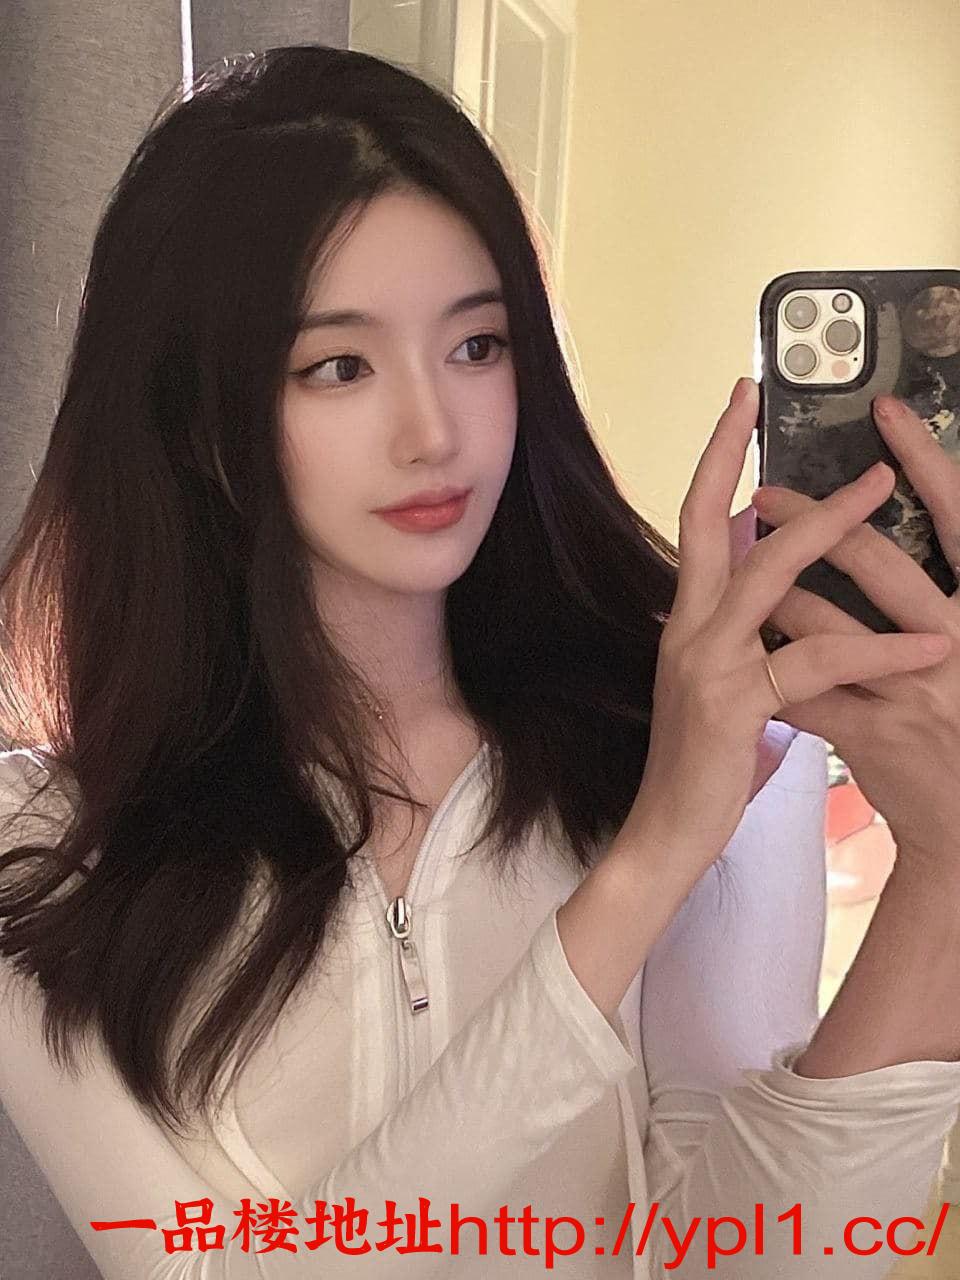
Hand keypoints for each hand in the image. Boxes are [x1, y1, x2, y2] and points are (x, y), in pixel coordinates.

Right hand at [618, 379, 950, 886]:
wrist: (666, 833)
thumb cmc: (701, 762)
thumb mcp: (716, 682)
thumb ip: (735, 628)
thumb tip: (760, 578)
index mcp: (686, 619)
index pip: (696, 521)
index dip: (716, 458)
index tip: (738, 404)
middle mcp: (686, 628)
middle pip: (708, 521)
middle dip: (740, 454)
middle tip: (763, 398)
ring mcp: (706, 661)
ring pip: (768, 575)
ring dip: (831, 525)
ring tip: (882, 485)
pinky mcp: (734, 702)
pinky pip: (816, 660)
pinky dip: (881, 648)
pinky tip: (933, 644)